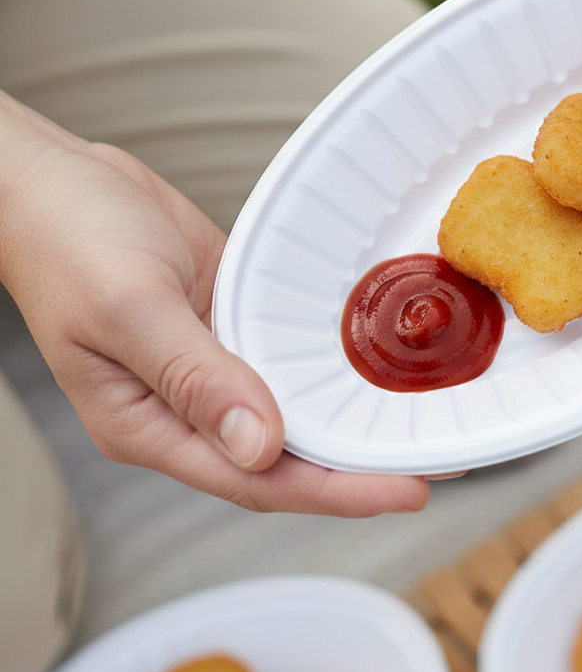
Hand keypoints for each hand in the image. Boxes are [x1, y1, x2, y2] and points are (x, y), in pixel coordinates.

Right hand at [0, 97, 428, 515]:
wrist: (56, 181)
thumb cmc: (67, 240)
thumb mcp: (129, 309)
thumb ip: (194, 379)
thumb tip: (261, 445)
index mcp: (150, 425)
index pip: (257, 479)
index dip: (336, 490)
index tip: (404, 490)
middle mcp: (186, 405)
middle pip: (285, 453)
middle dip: (357, 465)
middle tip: (435, 461)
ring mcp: (210, 364)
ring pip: (291, 405)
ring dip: (348, 415)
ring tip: (417, 420)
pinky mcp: (227, 320)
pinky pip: (286, 351)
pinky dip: (328, 360)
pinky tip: (373, 360)